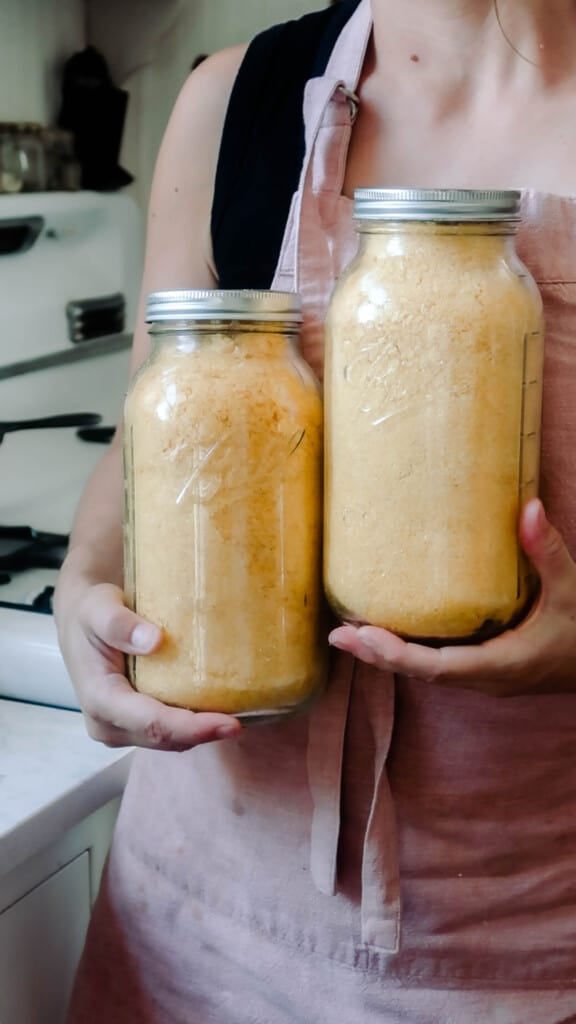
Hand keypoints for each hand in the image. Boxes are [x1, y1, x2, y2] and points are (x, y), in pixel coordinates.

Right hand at [56, 581, 241, 748]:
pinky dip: (191, 725)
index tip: (230, 723)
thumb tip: (153, 640)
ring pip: (168, 741)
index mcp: (99, 699)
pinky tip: (216, 710)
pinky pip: (168, 733)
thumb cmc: (91, 613)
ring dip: (199, 733)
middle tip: (242, 720)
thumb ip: (119, 624)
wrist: (82, 621)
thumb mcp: (99, 608)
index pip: (151, 723)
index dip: (192, 728)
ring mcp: (121, 729)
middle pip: (164, 739)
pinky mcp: (133, 725)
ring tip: (235, 716)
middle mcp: (108, 724)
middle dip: (202, 734)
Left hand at [328, 499, 575, 697]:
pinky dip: (409, 654)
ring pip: (426, 673)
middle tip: (337, 636)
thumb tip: (529, 507)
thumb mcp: (572, 592)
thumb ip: (548, 552)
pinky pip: (438, 667)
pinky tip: (388, 635)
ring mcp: (485, 679)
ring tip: (349, 635)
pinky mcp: (486, 672)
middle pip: (421, 674)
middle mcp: (487, 680)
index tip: (365, 636)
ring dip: (388, 657)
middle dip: (378, 656)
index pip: (439, 668)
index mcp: (502, 665)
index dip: (399, 655)